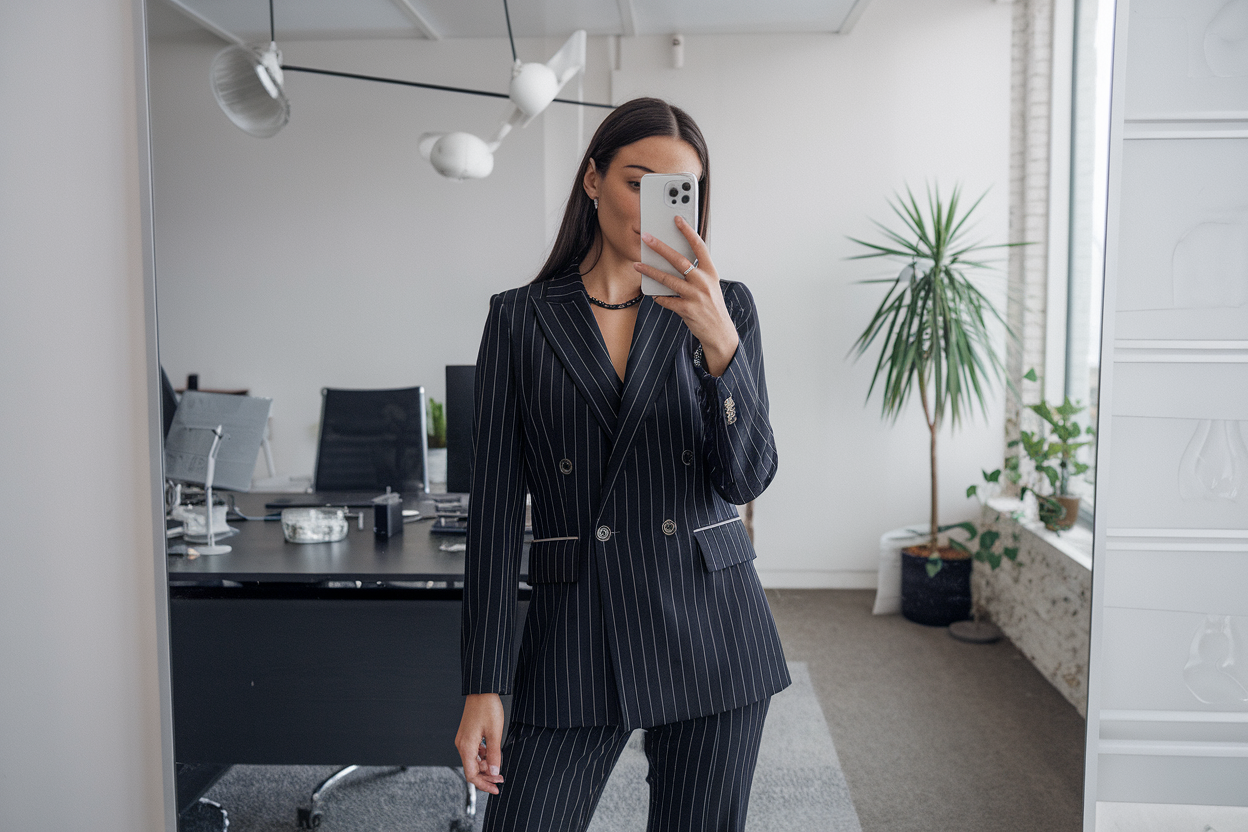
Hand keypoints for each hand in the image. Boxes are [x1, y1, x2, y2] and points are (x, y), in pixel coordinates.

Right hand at [455, 693, 505, 794]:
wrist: (482, 690)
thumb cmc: (487, 707)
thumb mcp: (495, 733)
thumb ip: (494, 754)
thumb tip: (495, 772)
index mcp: (466, 747)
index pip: (472, 775)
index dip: (484, 784)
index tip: (496, 789)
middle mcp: (462, 745)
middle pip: (472, 769)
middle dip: (487, 776)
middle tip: (501, 779)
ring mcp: (464, 740)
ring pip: (473, 761)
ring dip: (486, 767)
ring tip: (499, 767)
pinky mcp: (467, 735)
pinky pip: (474, 752)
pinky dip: (483, 757)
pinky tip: (493, 755)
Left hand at [634, 215, 738, 376]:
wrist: (720, 331)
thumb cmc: (712, 306)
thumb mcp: (710, 285)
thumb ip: (695, 273)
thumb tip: (673, 261)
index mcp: (710, 272)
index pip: (699, 246)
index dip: (688, 231)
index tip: (677, 219)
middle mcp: (703, 282)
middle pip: (679, 260)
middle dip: (661, 247)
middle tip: (647, 238)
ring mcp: (695, 296)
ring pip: (668, 279)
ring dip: (651, 271)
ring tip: (638, 265)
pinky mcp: (687, 310)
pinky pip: (667, 300)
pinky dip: (658, 296)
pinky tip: (652, 293)